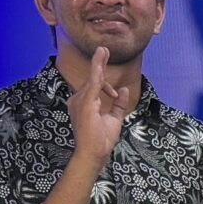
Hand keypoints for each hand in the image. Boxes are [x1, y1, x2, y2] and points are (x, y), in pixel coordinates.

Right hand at [67, 47, 133, 168]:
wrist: (94, 154)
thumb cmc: (101, 140)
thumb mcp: (113, 119)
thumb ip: (118, 105)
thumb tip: (124, 91)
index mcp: (84, 104)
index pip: (93, 87)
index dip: (106, 85)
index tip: (116, 94)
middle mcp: (78, 100)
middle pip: (92, 80)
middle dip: (100, 66)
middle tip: (104, 49)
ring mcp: (79, 101)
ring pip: (92, 78)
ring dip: (98, 63)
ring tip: (103, 50)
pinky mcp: (85, 103)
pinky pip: (93, 83)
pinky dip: (97, 70)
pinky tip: (100, 58)